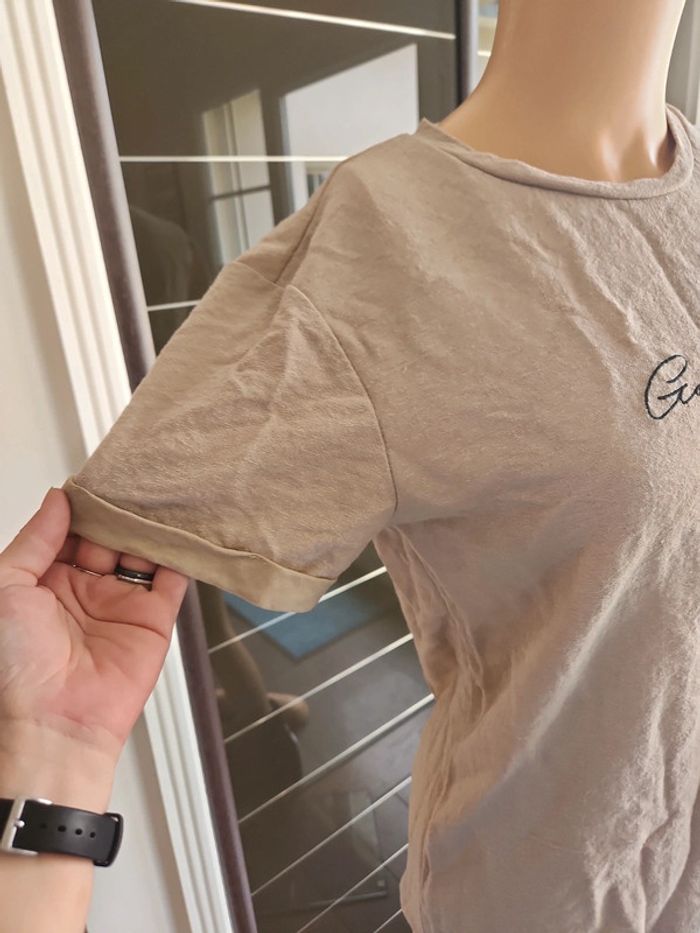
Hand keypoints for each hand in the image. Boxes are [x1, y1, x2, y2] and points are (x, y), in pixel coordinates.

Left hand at [0, 487, 189, 764]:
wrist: (52, 724)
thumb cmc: (14, 667)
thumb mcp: (6, 587)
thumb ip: (35, 540)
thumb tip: (57, 500)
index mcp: (45, 582)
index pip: (70, 530)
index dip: (83, 505)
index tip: (97, 478)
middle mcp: (84, 590)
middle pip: (109, 536)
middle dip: (120, 511)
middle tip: (133, 481)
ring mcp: (120, 604)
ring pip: (141, 552)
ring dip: (149, 528)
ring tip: (158, 498)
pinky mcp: (153, 620)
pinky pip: (173, 580)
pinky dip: (180, 555)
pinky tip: (181, 531)